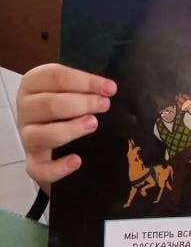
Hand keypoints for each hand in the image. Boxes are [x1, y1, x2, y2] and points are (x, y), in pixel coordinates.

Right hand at [16, 64, 116, 192]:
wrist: (54, 134)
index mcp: (33, 84)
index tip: (110, 88)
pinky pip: (38, 168)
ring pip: (42, 135)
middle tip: (104, 105)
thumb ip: (85, 86)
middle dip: (81, 104)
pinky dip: (57, 167)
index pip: (56, 77)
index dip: (85, 82)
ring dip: (70, 129)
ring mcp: (26, 136)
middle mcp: (25, 109)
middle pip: (49, 104)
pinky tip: (77, 161)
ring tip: (93, 124)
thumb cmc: (66, 104)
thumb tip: (109, 89)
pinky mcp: (33, 160)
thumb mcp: (72, 88)